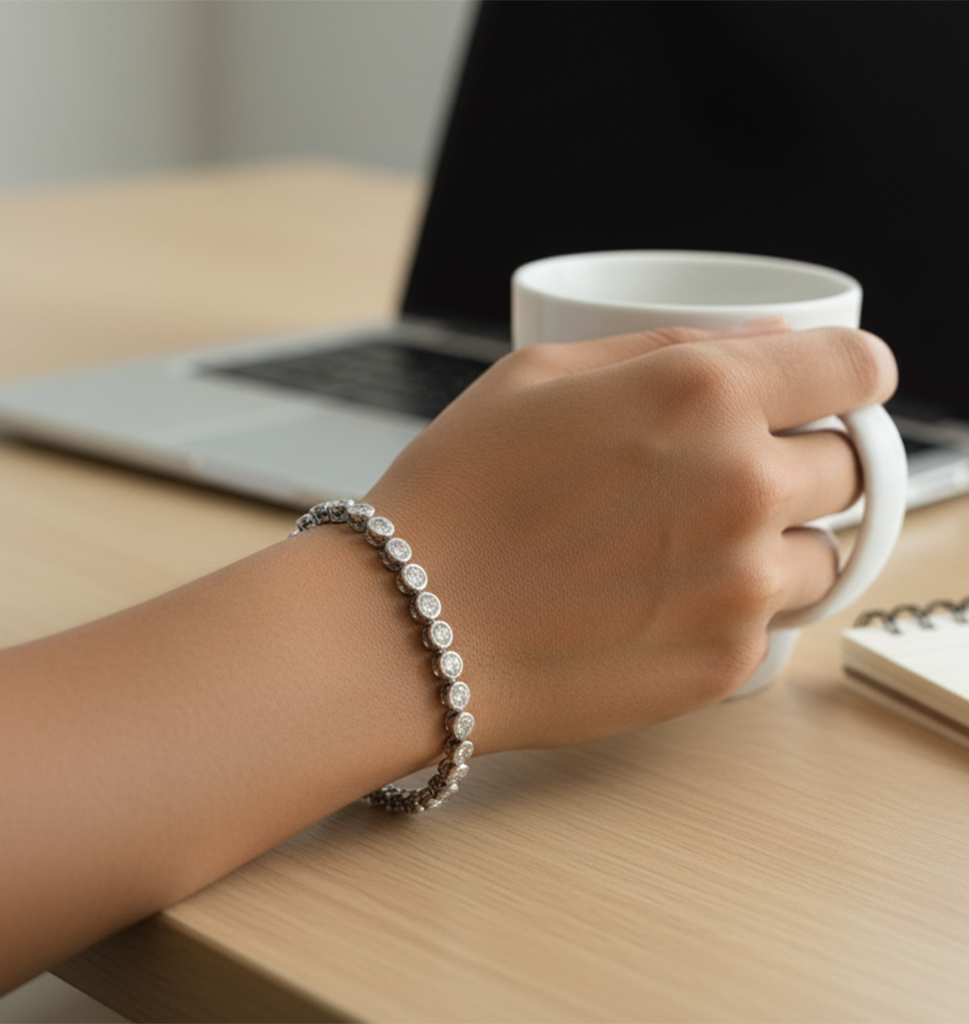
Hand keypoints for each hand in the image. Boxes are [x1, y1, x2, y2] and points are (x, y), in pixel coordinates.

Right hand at [366, 323, 897, 750]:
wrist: (409, 626)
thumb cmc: (458, 493)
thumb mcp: (541, 374)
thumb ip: (667, 346)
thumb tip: (770, 343)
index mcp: (702, 393)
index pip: (855, 369)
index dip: (848, 374)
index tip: (831, 391)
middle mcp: (740, 484)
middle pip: (851, 465)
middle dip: (804, 459)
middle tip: (730, 474)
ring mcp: (740, 584)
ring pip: (826, 552)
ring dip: (781, 540)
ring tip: (693, 546)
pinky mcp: (724, 660)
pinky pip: (775, 621)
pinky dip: (737, 605)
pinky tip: (660, 598)